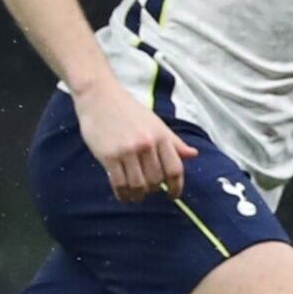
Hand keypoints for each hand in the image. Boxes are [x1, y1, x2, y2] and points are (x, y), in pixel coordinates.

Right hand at [75, 78, 200, 202]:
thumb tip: (194, 155)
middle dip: (154, 190)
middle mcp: (147, 144)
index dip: (176, 187)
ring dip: (138, 195)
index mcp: (161, 136)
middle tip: (149, 192)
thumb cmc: (129, 111)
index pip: (175, 169)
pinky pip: (118, 183)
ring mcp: (127, 151)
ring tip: (136, 196)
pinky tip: (123, 195)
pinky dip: (122, 194)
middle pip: (156, 180)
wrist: (99, 97)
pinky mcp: (108, 156)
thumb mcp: (156, 123)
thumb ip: (174, 142)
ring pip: (138, 185)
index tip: (173, 195)